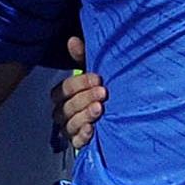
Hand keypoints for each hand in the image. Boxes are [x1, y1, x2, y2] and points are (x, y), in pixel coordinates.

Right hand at [50, 35, 105, 150]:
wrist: (121, 115)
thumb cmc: (103, 90)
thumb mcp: (94, 73)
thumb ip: (82, 57)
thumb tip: (73, 40)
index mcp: (64, 95)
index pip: (63, 90)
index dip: (79, 83)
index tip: (98, 78)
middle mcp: (63, 112)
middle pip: (65, 107)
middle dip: (83, 98)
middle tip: (103, 92)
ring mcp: (70, 129)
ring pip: (69, 124)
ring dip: (84, 116)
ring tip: (100, 109)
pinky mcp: (78, 143)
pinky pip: (75, 142)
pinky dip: (83, 136)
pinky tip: (92, 130)